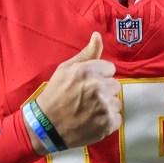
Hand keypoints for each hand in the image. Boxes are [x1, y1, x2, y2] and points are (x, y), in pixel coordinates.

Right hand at [33, 32, 122, 151]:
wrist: (46, 126)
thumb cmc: (55, 95)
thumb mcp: (65, 69)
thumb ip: (86, 54)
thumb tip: (98, 36)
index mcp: (88, 71)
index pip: (110, 69)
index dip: (100, 76)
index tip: (88, 84)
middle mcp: (98, 87)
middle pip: (115, 85)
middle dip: (104, 90)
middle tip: (88, 98)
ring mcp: (104, 106)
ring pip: (117, 102)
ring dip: (107, 106)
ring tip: (90, 110)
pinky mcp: (107, 123)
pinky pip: (117, 118)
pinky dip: (107, 121)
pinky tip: (94, 120)